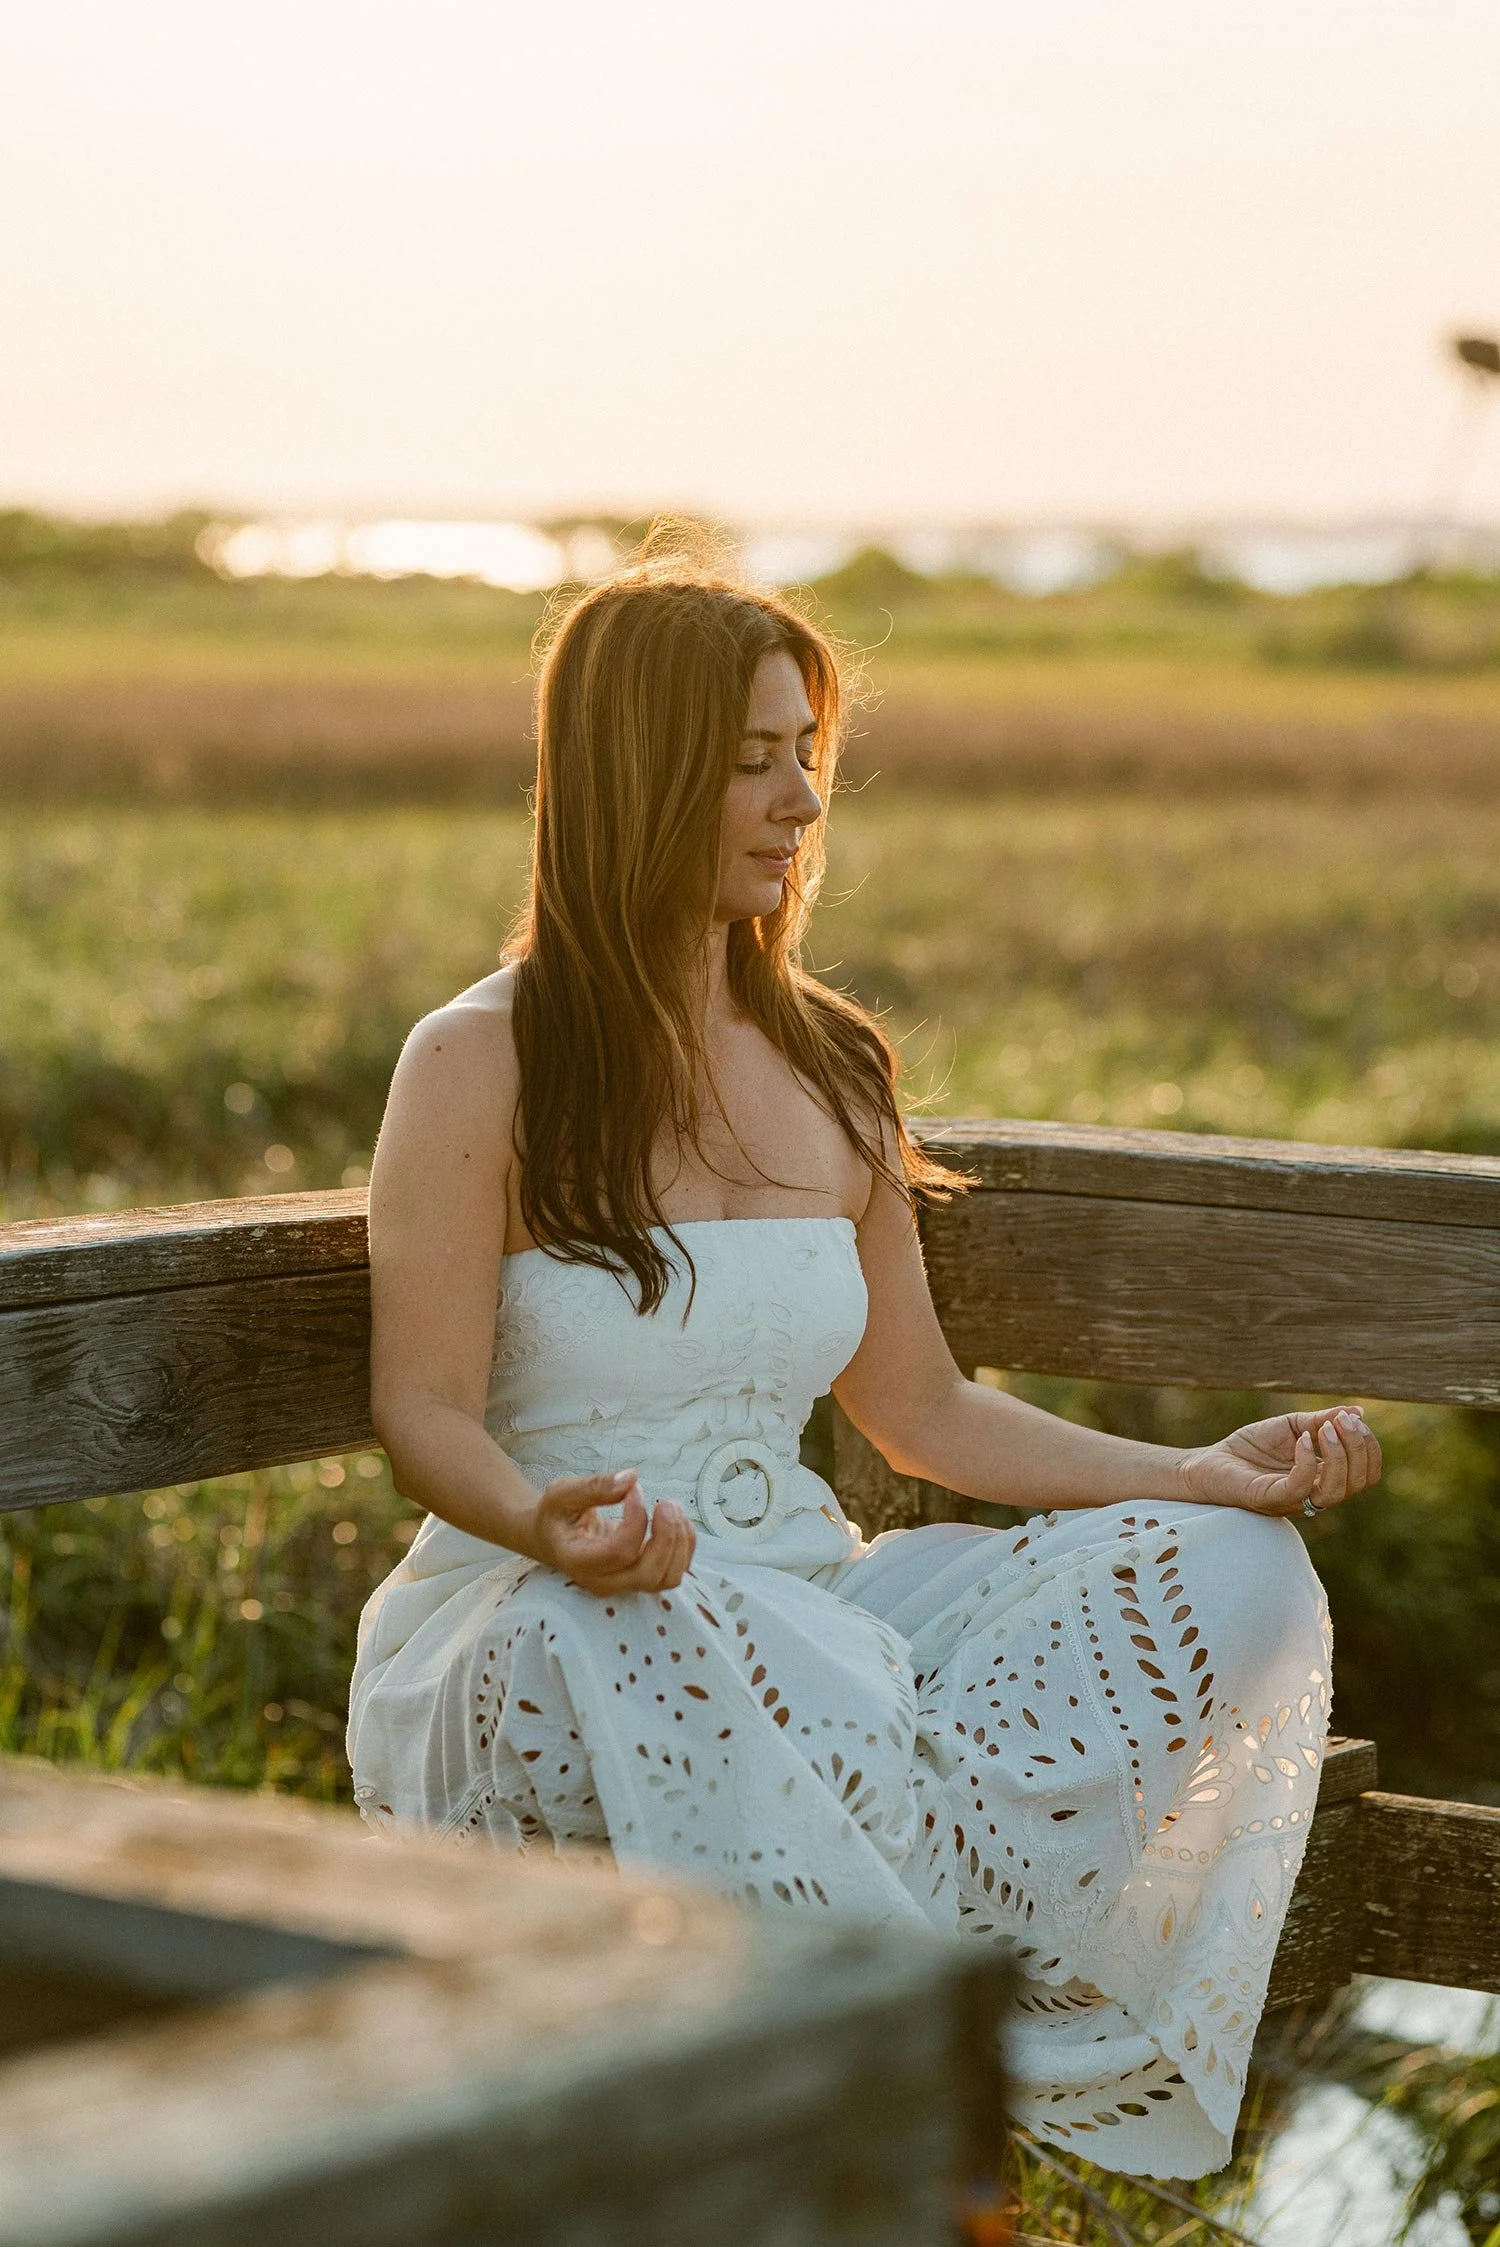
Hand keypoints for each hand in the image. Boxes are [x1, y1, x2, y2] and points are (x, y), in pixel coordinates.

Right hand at [530, 1470, 695, 1595]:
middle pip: (648, 1574)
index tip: (635, 1490)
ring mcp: (624, 1584)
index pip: (619, 1551)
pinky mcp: (641, 1578)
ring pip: (667, 1578)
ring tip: (673, 1507)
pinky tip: (677, 1519)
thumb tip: (631, 1478)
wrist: (554, 1538)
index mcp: (579, 1560)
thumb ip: (594, 1487)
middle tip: (667, 1503)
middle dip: (667, 1537)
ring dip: (679, 1542)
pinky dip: (684, 1546)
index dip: (636, 1519)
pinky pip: (674, 1572)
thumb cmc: (557, 1514)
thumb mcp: (563, 1493)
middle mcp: (603, 1581)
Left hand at [1177, 1406, 1380, 1517]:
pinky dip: (1307, 1462)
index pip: (1366, 1474)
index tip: (1354, 1418)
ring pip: (1336, 1491)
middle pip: (1358, 1482)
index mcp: (1325, 1477)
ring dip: (1338, 1455)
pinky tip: (1302, 1440)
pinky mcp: (1270, 1498)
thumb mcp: (1292, 1426)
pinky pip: (1300, 1488)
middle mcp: (1316, 1493)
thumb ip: (1322, 1420)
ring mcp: (1294, 1500)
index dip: (1369, 1447)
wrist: (1209, 1461)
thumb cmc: (1251, 1447)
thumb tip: (1357, 1411)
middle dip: (1358, 1448)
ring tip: (1322, 1428)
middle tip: (1342, 1420)